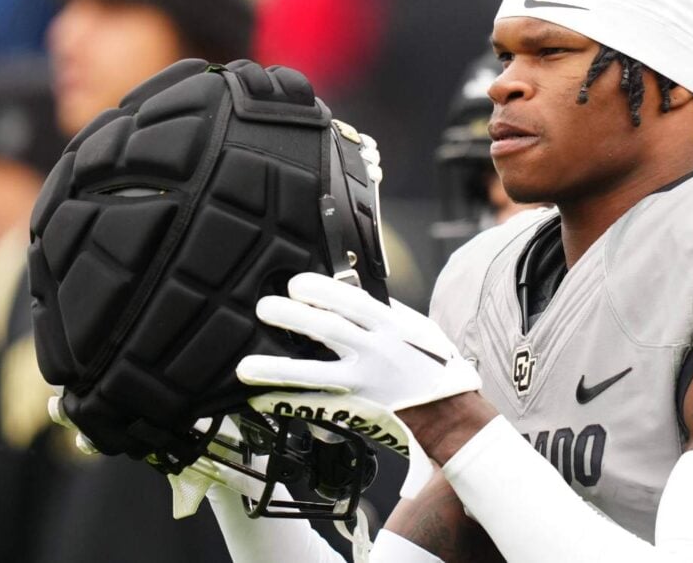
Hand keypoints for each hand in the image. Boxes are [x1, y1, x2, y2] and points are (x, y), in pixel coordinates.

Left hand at [239, 272, 481, 494]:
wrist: (446, 409)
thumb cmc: (430, 362)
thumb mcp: (415, 327)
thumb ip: (384, 311)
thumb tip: (349, 289)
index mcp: (391, 327)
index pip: (353, 303)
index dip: (323, 292)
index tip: (296, 284)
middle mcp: (377, 353)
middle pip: (329, 331)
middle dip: (293, 318)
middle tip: (264, 308)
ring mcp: (364, 383)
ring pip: (315, 375)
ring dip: (278, 369)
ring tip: (246, 366)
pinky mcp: (356, 408)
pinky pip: (316, 406)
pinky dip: (287, 403)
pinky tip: (261, 399)